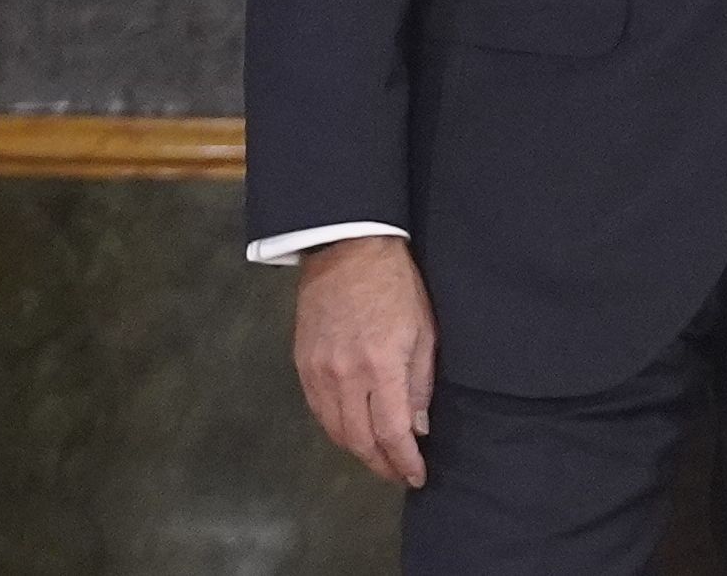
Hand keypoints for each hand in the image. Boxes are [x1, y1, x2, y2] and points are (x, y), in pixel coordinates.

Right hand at [292, 235, 435, 487]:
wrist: (347, 250)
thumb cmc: (395, 285)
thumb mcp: (424, 330)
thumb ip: (420, 383)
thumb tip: (418, 426)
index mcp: (381, 365)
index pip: (392, 432)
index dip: (405, 461)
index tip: (416, 475)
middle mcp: (345, 375)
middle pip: (360, 440)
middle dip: (382, 464)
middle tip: (399, 473)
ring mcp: (319, 371)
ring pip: (336, 431)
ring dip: (359, 451)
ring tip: (380, 458)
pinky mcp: (303, 364)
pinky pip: (319, 411)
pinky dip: (337, 428)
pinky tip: (354, 431)